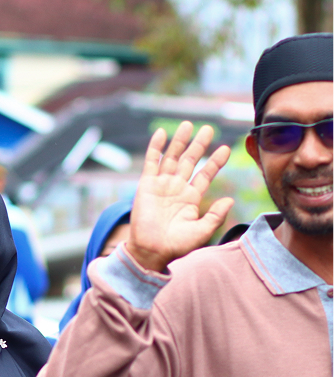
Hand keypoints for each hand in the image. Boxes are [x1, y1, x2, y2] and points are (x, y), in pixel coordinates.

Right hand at [128, 122, 233, 271]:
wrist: (151, 250)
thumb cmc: (176, 245)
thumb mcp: (202, 231)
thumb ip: (215, 215)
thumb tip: (230, 199)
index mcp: (191, 198)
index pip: (205, 174)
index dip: (215, 162)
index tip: (226, 149)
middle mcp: (177, 188)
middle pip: (189, 161)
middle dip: (199, 145)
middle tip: (208, 129)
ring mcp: (161, 185)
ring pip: (172, 157)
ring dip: (180, 141)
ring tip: (188, 125)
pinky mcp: (146, 185)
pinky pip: (152, 162)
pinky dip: (156, 147)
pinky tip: (162, 133)